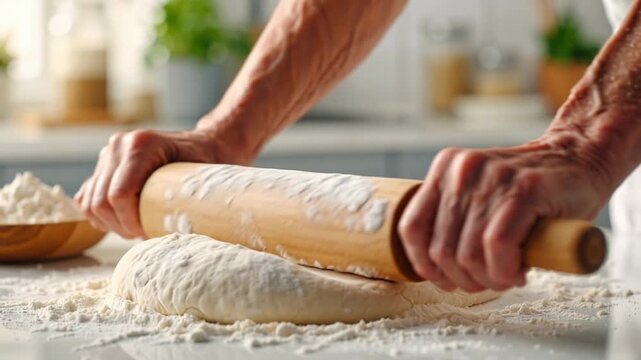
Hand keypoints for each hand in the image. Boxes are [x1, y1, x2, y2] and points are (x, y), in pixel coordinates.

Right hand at [75, 129, 251, 237]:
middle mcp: (119, 145)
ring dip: (110, 223)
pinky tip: (122, 220)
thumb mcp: (201, 177)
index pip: (119, 195)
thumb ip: (185, 198)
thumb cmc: (207, 162)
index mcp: (141, 144)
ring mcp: (108, 154)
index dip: (129, 222)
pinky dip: (100, 215)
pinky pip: (86, 198)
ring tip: (135, 227)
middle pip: (100, 202)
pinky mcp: (103, 165)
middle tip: (143, 234)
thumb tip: (172, 234)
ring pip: (90, 202)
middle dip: (120, 226)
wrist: (206, 145)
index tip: (146, 233)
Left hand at [398, 135, 611, 291]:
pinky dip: (505, 271)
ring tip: (506, 276)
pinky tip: (518, 271)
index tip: (442, 278)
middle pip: (441, 249)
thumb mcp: (478, 195)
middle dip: (464, 279)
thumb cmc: (529, 190)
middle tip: (487, 281)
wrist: (580, 159)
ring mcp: (493, 177)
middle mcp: (462, 169)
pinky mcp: (525, 189)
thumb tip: (433, 268)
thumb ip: (454, 219)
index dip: (423, 264)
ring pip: (467, 253)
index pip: (410, 227)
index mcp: (445, 169)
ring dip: (488, 279)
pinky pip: (496, 246)